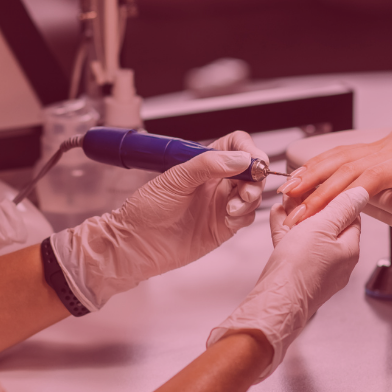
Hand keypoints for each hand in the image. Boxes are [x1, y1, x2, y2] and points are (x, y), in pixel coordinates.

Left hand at [49, 131, 264, 309]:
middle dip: (255, 179)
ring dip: (249, 199)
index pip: (235, 146)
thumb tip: (240, 158)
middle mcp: (215, 182)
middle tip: (246, 190)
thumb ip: (207, 165)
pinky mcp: (223, 227)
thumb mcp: (174, 180)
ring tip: (231, 208)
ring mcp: (221, 204)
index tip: (253, 162)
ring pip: (252, 195)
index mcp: (203, 164)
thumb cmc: (146, 210)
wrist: (137, 245)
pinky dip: (244, 216)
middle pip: (251, 171)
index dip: (249, 151)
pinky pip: (246, 217)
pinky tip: (228, 219)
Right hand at [207, 187, 368, 379]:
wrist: (274, 303)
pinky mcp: (299, 276)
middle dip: (311, 208)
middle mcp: (337, 262)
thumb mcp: (322, 228)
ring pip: (309, 237)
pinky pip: (296, 249)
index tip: (319, 187)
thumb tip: (361, 193)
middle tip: (297, 194)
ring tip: (284, 203)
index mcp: (349, 249)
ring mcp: (318, 270)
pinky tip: (278, 219)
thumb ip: (341, 208)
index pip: (350, 216)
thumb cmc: (298, 270)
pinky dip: (287, 233)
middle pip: (328, 225)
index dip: (334, 198)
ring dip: (296, 218)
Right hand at [277, 83, 391, 225]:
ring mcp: (382, 147)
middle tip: (291, 211)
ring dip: (310, 176)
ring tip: (287, 192)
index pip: (368, 178)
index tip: (320, 210)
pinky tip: (306, 173)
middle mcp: (390, 150)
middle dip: (315, 192)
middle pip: (343, 172)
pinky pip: (344, 155)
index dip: (342, 195)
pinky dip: (321, 164)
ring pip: (338, 161)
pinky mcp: (381, 147)